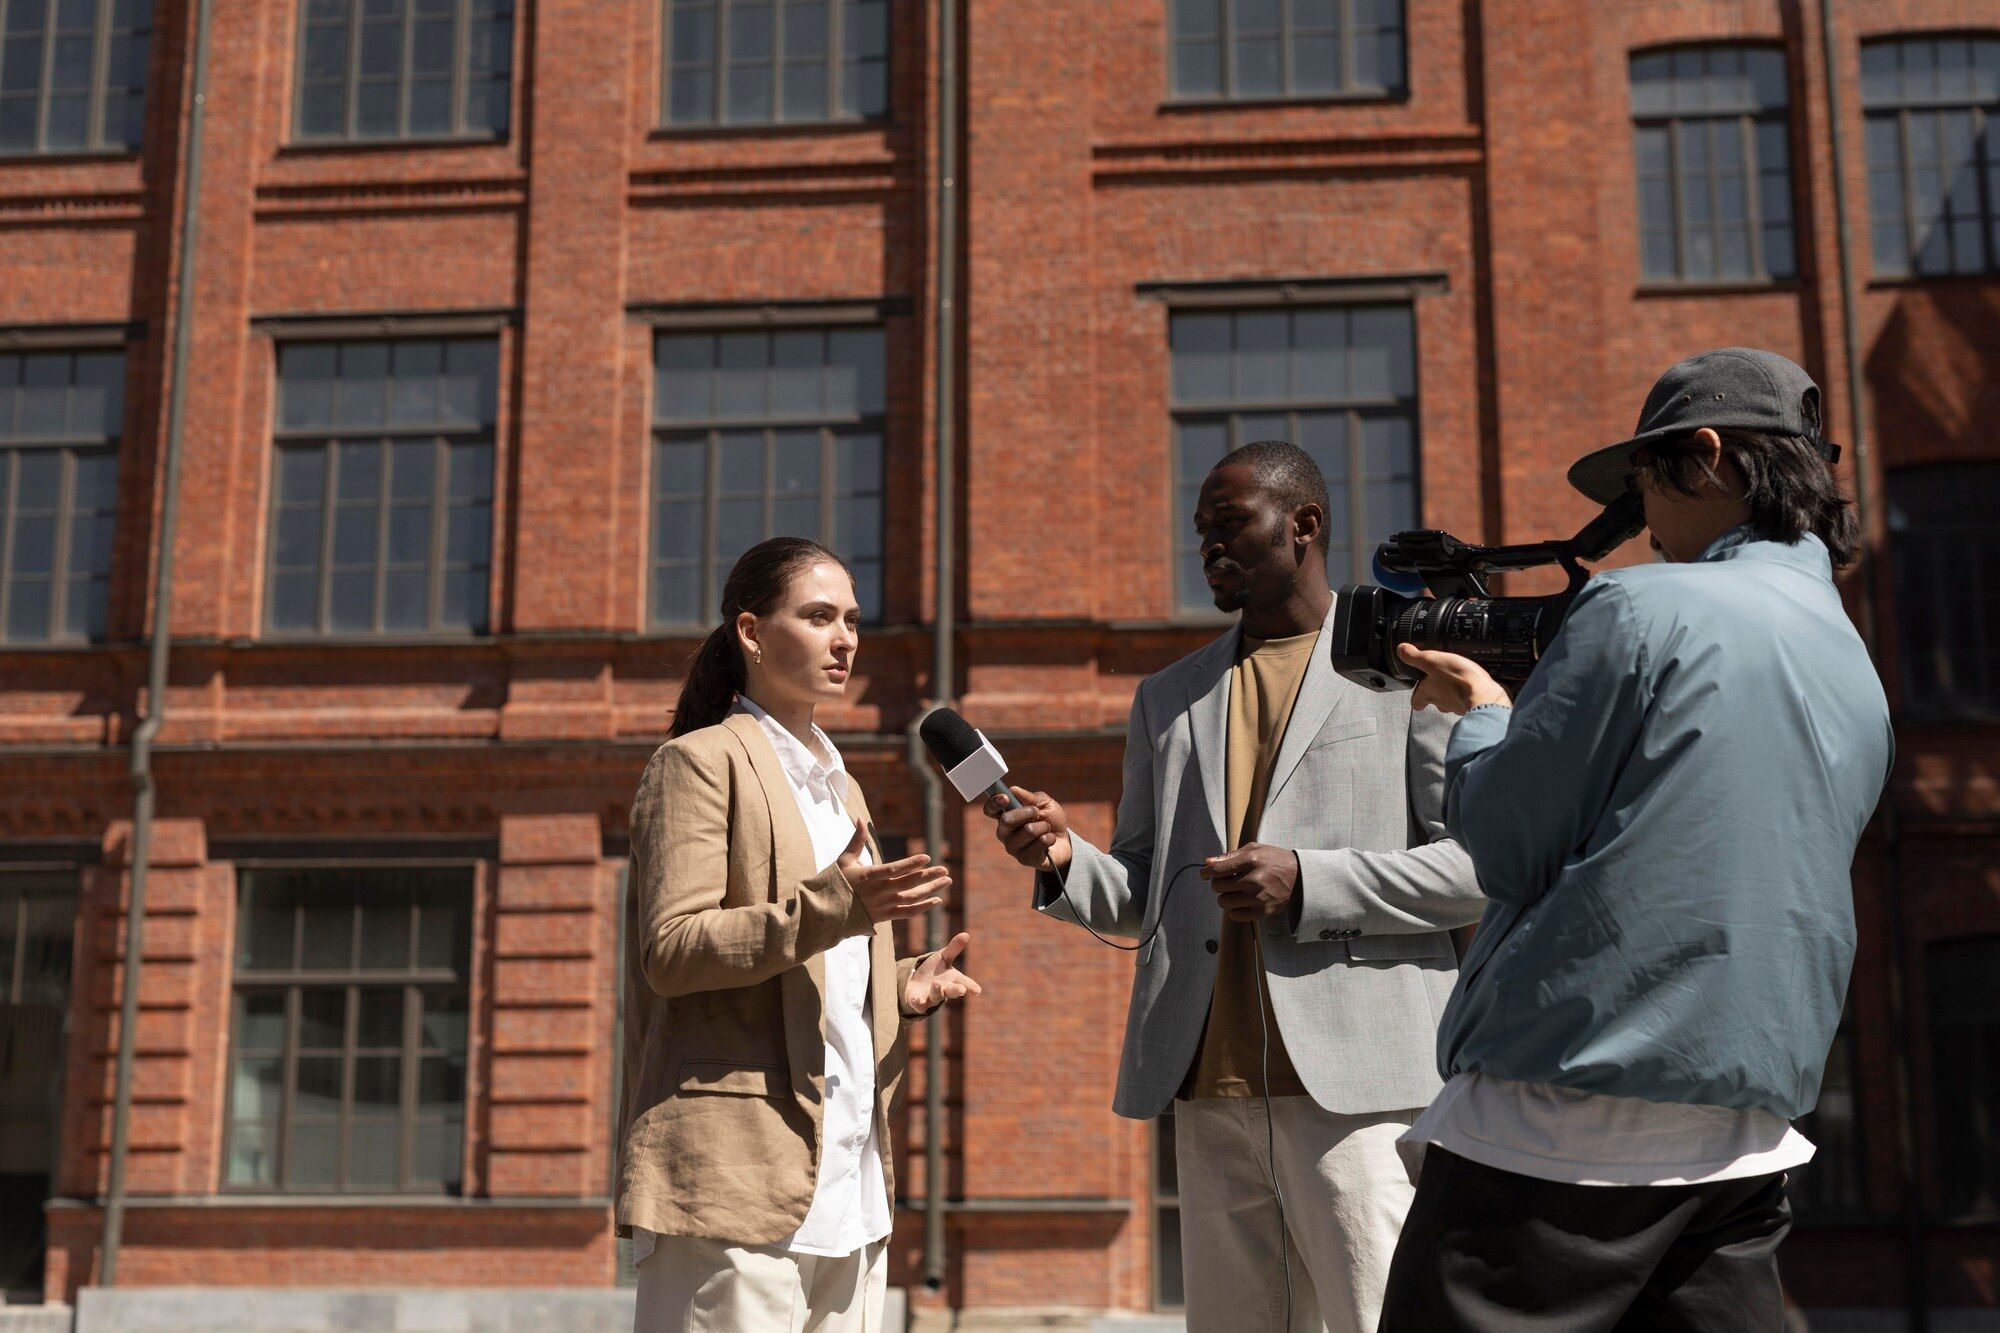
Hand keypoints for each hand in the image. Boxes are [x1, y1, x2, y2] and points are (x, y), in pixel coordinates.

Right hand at [838, 821, 950, 923]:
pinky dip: (923, 908)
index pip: (894, 869)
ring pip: (911, 898)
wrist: (828, 912)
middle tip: (945, 869)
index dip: (911, 864)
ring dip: (931, 890)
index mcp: (869, 876)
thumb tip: (860, 818)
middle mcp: (878, 891)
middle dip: (928, 876)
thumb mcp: (845, 859)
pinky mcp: (885, 916)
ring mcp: (883, 905)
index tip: (927, 857)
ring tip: (946, 881)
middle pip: (908, 884)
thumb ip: (857, 840)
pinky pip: (907, 913)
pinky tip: (937, 901)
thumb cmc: (837, 882)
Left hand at [903, 932, 983, 1012]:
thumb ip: (954, 948)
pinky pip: (919, 1004)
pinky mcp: (919, 1002)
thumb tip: (966, 934)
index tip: (977, 991)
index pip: (964, 982)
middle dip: (957, 990)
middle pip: (952, 991)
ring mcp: (932, 997)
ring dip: (937, 990)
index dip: (971, 986)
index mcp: (953, 980)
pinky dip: (917, 1002)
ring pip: (936, 996)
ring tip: (936, 983)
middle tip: (962, 990)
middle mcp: (944, 990)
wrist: (916, 984)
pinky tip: (915, 999)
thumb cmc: (934, 971)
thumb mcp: (943, 958)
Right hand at [981, 786, 1071, 871]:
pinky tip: (1049, 840)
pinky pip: (1040, 842)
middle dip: (1027, 812)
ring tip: (1047, 829)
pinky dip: (1050, 837)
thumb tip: (1013, 790)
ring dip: (1044, 826)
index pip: (990, 810)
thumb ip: (1029, 797)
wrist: (1065, 841)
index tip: (1005, 798)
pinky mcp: (1025, 859)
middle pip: (1006, 820)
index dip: (994, 803)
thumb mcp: (1044, 803)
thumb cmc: (1051, 820)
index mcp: (1005, 816)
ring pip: (1029, 830)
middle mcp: (1005, 833)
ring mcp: (1013, 848)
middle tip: (1038, 812)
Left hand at [1201, 844, 1299, 922]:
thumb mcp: (1255, 850)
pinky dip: (1234, 909)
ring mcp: (1258, 898)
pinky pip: (1234, 915)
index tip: (1204, 874)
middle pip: (1218, 887)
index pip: (1218, 869)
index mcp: (1251, 861)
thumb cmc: (1275, 861)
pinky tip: (1242, 901)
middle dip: (1218, 883)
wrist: (1301, 878)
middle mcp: (1254, 880)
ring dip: (1225, 897)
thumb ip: (1230, 856)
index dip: (1206, 872)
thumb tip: (1207, 862)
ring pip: (1224, 902)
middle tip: (1227, 880)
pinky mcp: (1262, 911)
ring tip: (1235, 891)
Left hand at [1396, 644, 1512, 714]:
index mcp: (1428, 693)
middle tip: (1440, 679)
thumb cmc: (1458, 678)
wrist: (1484, 694)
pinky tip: (1471, 685)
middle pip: (1434, 700)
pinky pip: (1466, 700)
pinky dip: (1467, 693)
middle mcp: (1441, 703)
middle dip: (1436, 691)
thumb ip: (1415, 656)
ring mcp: (1457, 706)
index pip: (1416, 702)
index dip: (1417, 696)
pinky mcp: (1472, 706)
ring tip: (1457, 680)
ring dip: (1452, 692)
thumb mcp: (1432, 660)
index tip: (1418, 690)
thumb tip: (1401, 650)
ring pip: (1451, 701)